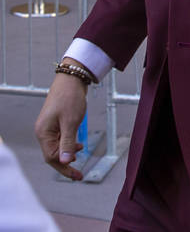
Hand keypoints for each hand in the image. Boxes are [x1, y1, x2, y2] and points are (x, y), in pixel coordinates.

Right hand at [35, 61, 88, 179]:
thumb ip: (67, 142)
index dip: (64, 167)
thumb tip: (66, 162)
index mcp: (43, 133)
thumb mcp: (71, 122)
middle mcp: (43, 132)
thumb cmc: (70, 98)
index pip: (51, 157)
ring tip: (81, 155)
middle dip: (65, 165)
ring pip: (56, 147)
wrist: (71, 79)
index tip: (77, 175)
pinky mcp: (55, 122)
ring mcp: (48, 127)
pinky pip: (59, 139)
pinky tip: (78, 145)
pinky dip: (68, 144)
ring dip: (68, 154)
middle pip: (53, 154)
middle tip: (79, 176)